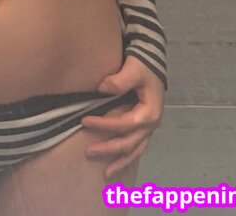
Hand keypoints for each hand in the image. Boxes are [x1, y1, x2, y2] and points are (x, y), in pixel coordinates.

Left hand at [80, 55, 164, 181]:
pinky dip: (127, 157)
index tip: (84, 121)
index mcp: (149, 113)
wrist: (152, 61)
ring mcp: (148, 128)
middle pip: (129, 143)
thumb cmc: (143, 65)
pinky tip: (116, 164)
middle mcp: (151, 125)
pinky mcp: (144, 126)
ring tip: (106, 174)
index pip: (124, 124)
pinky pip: (136, 146)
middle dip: (109, 149)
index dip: (104, 125)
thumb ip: (119, 80)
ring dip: (120, 162)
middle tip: (88, 151)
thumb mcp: (133, 69)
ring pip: (135, 150)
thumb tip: (102, 88)